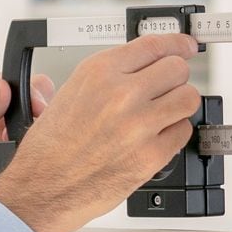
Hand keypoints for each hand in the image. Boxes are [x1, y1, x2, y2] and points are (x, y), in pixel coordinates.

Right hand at [0, 33, 201, 231]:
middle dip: (174, 78)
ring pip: (188, 98)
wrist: (43, 188)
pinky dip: (174, 134)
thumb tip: (141, 64)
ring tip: (164, 114)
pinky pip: (183, 132)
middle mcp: (121, 94)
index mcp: (99, 73)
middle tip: (167, 89)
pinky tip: (156, 137)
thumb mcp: (71, 93)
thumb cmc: (50, 148)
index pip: (154, 44)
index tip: (186, 46)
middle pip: (177, 69)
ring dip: (179, 105)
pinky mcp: (152, 155)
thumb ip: (109, 75)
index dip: (177, 43)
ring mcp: (139, 125)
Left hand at [0, 71, 52, 231]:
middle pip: (25, 98)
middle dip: (37, 108)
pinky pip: (37, 148)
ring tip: (36, 144)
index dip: (21, 91)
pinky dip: (41, 151)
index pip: (2, 83)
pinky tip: (36, 158)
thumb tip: (0, 90)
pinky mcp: (16, 159)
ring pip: (35, 121)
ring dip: (40, 131)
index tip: (34, 106)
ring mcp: (4, 138)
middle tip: (40, 124)